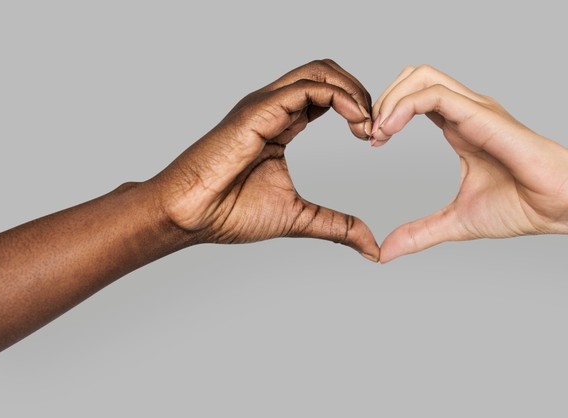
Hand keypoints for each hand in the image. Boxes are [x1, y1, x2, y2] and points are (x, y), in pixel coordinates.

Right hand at [151, 59, 379, 260]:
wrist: (190, 215)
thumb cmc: (229, 213)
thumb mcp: (300, 218)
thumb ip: (337, 226)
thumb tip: (371, 247)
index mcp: (281, 123)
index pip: (327, 94)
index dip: (357, 109)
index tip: (373, 138)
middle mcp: (273, 106)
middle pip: (327, 72)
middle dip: (361, 92)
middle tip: (377, 128)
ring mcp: (265, 104)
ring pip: (319, 71)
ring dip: (354, 91)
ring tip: (369, 124)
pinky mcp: (259, 110)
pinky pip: (307, 87)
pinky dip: (340, 97)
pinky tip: (357, 122)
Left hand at [370, 65, 567, 261]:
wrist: (559, 207)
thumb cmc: (523, 207)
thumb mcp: (456, 221)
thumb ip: (420, 233)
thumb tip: (385, 252)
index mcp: (460, 126)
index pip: (414, 98)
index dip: (385, 114)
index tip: (370, 143)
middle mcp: (466, 111)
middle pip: (413, 76)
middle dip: (382, 98)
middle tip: (368, 134)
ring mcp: (475, 108)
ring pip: (421, 75)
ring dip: (389, 98)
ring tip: (377, 132)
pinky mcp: (482, 114)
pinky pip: (434, 94)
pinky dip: (404, 106)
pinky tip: (389, 130)